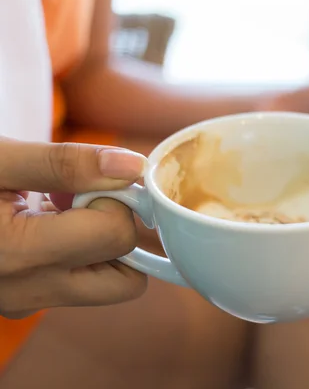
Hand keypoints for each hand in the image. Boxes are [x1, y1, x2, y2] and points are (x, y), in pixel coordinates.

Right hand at [0, 138, 146, 318]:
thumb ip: (66, 164)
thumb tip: (132, 166)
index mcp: (17, 254)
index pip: (116, 236)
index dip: (117, 198)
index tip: (91, 177)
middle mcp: (26, 291)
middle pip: (126, 281)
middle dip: (119, 233)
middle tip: (84, 198)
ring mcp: (22, 302)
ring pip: (104, 285)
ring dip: (98, 245)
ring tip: (56, 209)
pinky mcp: (19, 302)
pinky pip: (74, 283)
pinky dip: (74, 253)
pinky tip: (40, 222)